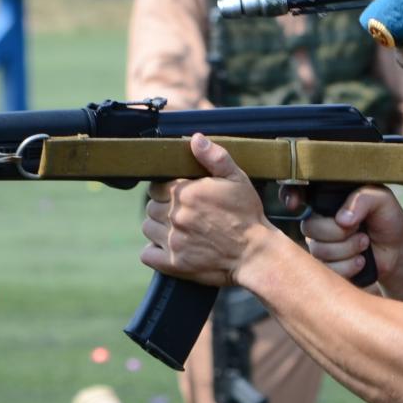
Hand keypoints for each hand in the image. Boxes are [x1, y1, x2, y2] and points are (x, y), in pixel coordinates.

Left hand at [140, 134, 280, 285]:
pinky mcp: (174, 263)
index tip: (180, 196)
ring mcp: (173, 241)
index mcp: (185, 193)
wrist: (255, 253)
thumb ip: (214, 157)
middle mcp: (175, 216)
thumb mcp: (237, 179)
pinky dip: (154, 251)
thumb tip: (195, 139)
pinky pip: (147, 254)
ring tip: (178, 229)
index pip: (156, 187)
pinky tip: (170, 247)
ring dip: (159, 228)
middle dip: (164, 208)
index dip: (167, 190)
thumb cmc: (247, 215)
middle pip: (151, 207)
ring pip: (148, 229)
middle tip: (184, 213)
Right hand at [302, 184, 402, 280]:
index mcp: (327, 199)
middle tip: (361, 229)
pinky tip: (361, 260)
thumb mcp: (381, 200)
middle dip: (339, 232)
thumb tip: (342, 219)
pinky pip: (327, 270)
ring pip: (319, 251)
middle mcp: (318, 220)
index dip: (290, 196)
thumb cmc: (386, 218)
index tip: (296, 204)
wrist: (397, 248)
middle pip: (309, 228)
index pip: (296, 191)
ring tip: (365, 243)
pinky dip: (348, 266)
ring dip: (348, 249)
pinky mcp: (326, 267)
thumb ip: (363, 200)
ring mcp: (319, 244)